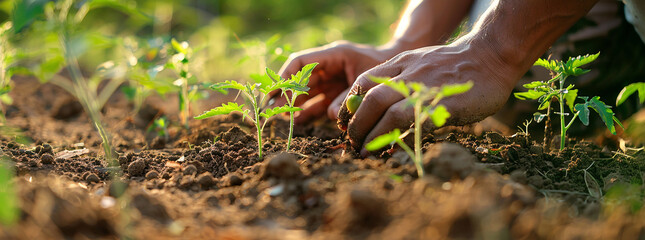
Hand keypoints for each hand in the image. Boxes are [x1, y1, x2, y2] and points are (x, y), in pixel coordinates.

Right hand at [273, 40, 398, 123]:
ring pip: (306, 93)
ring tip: (281, 118)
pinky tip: (296, 121)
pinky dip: (307, 112)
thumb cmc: (384, 67)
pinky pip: (317, 103)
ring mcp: (331, 81)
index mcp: (333, 55)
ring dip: (293, 105)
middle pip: (300, 79)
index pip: (301, 62)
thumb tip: (330, 115)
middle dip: (285, 95)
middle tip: (272, 111)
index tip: (274, 92)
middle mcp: (328, 67)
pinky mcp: (336, 94)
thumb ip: (348, 97)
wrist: (400, 70)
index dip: (285, 76)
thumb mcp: (366, 80)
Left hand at [344, 41, 522, 155]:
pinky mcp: (443, 103)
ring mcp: (425, 88)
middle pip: (370, 99)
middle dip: (356, 124)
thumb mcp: (419, 64)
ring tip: (364, 151)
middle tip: (352, 142)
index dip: (349, 105)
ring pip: (386, 110)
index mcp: (400, 63)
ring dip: (371, 133)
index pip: (363, 83)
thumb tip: (379, 109)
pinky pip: (415, 121)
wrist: (491, 56)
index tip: (344, 123)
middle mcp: (408, 74)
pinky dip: (398, 136)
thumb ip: (400, 81)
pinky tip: (391, 149)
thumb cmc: (454, 66)